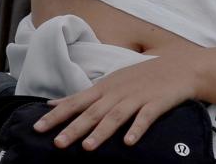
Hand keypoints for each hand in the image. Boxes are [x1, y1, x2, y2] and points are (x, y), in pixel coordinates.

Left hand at [32, 51, 202, 150]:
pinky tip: (128, 143)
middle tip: (57, 143)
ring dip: (101, 132)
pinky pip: (146, 118)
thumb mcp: (109, 83)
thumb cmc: (138, 78)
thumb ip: (83, 96)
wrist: (176, 68)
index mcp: (103, 88)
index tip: (38, 127)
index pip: (76, 102)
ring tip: (87, 147)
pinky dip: (136, 129)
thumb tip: (55, 104)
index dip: (57, 114)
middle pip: (92, 112)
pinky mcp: (156, 103)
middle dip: (74, 128)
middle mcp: (116, 92)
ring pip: (115, 116)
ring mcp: (136, 97)